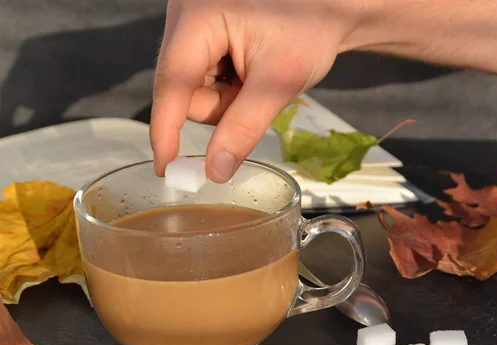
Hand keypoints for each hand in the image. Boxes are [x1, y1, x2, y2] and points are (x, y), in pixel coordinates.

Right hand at [150, 0, 363, 181]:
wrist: (326, 8)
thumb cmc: (309, 30)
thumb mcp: (278, 83)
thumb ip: (244, 128)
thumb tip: (215, 172)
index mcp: (199, 17)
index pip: (172, 83)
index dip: (166, 130)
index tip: (166, 170)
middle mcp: (184, 15)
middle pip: (182, 91)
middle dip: (220, 106)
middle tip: (256, 93)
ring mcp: (189, 24)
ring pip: (192, 91)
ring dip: (226, 99)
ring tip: (256, 77)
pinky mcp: (197, 33)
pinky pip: (201, 80)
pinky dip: (226, 88)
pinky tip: (248, 71)